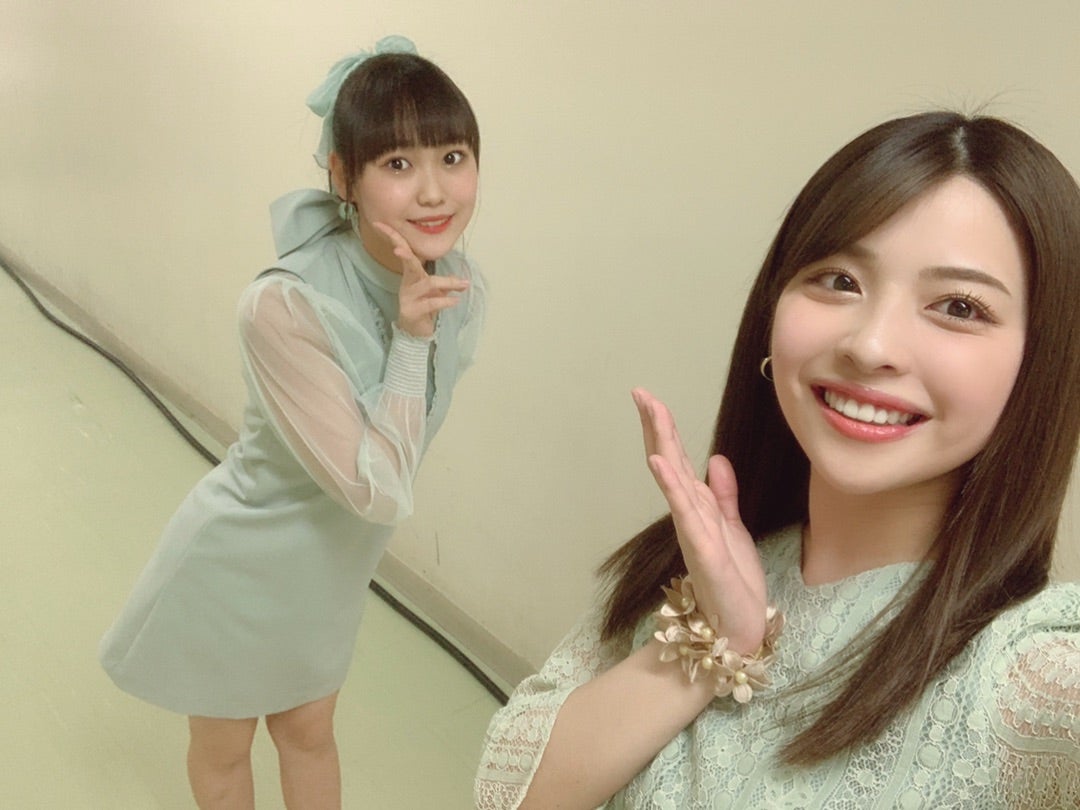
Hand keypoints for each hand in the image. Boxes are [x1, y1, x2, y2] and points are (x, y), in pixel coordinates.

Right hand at [373, 222, 469, 338]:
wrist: (416, 332)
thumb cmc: (425, 308)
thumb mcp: (434, 292)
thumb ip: (445, 284)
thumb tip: (464, 281)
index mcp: (411, 275)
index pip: (403, 251)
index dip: (392, 237)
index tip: (379, 224)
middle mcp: (408, 284)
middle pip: (409, 265)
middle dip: (405, 256)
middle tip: (399, 250)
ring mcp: (408, 298)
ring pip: (427, 284)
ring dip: (447, 283)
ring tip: (463, 285)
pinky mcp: (412, 312)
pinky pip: (431, 303)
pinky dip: (445, 301)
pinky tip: (455, 301)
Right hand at [631, 388, 767, 653]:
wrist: (738, 626)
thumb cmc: (735, 580)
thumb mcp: (733, 528)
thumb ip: (724, 494)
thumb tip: (715, 458)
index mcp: (697, 506)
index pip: (677, 459)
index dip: (664, 428)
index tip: (650, 397)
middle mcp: (689, 513)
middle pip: (669, 461)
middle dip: (656, 426)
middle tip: (641, 393)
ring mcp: (692, 529)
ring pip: (673, 479)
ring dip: (662, 445)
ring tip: (651, 415)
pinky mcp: (703, 548)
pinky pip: (686, 512)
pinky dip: (672, 485)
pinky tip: (661, 463)